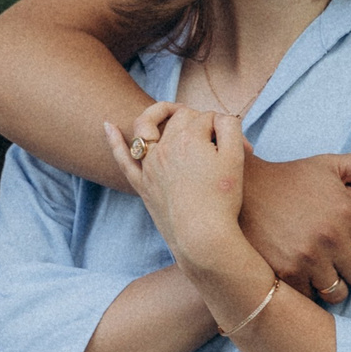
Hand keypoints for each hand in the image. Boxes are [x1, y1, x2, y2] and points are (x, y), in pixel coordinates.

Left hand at [106, 102, 248, 271]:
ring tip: (170, 114)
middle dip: (199, 121)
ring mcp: (150, 165)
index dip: (225, 129)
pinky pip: (124, 159)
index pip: (206, 118)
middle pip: (180, 119)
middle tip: (218, 139)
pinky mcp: (142, 184)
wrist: (202, 237)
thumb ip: (229, 126)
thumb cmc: (222, 199)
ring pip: (149, 129)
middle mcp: (164, 147)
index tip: (242, 148)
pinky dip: (115, 141)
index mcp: (188, 137)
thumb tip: (218, 118)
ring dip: (158, 117)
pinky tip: (108, 126)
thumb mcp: (235, 157)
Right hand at [237, 151, 350, 300]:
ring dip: (334, 283)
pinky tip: (302, 273)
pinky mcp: (285, 273)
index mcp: (346, 213)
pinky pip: (312, 296)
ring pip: (340, 292)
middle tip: (343, 260)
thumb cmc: (289, 178)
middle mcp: (330, 238)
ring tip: (323, 268)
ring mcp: (307, 258)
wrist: (239, 190)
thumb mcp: (329, 166)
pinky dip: (309, 289)